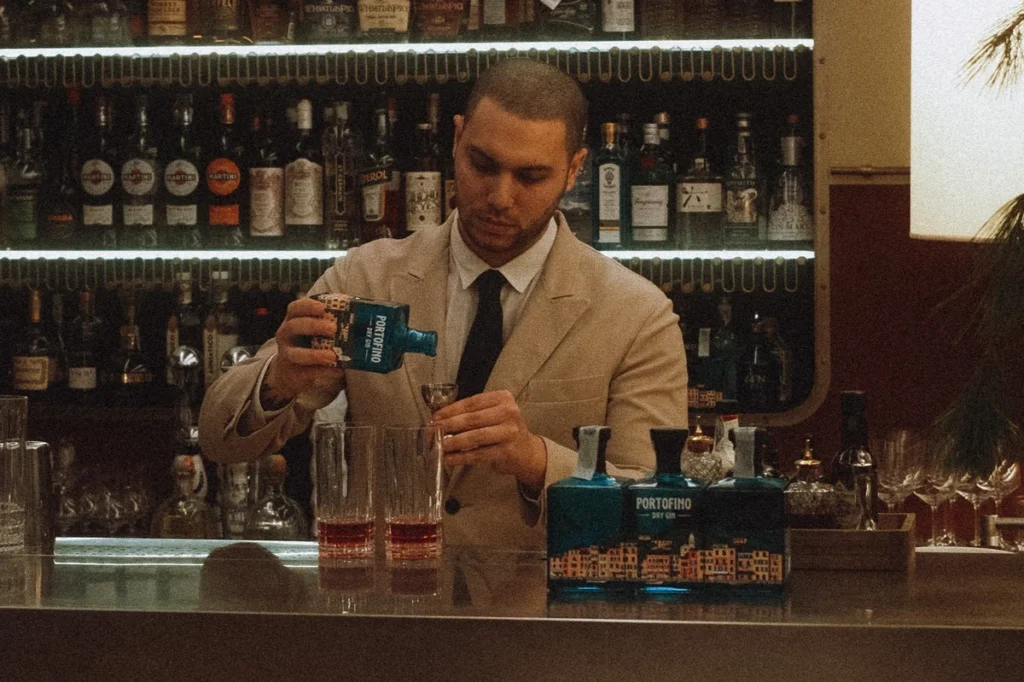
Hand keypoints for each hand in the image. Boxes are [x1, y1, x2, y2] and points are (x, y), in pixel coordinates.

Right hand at [261, 297, 344, 406]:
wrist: (292, 373)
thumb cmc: (309, 345)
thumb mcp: (314, 332)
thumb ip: (330, 323)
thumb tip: (360, 316)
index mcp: (293, 320)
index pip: (294, 308)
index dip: (307, 306)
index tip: (322, 307)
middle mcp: (286, 336)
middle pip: (293, 326)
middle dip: (313, 326)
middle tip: (333, 328)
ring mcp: (287, 355)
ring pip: (295, 354)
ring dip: (314, 354)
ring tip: (332, 356)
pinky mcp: (294, 373)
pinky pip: (307, 373)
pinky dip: (324, 372)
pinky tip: (338, 371)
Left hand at [431, 390, 546, 490]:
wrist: (526, 451)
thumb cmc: (504, 430)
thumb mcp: (493, 414)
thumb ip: (472, 413)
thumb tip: (441, 418)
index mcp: (503, 398)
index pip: (472, 402)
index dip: (451, 410)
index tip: (435, 417)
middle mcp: (509, 412)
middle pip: (472, 419)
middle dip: (449, 425)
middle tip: (433, 431)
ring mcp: (509, 432)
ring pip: (475, 436)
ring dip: (454, 442)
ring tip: (439, 446)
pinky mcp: (506, 452)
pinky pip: (479, 454)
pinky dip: (462, 457)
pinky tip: (449, 459)